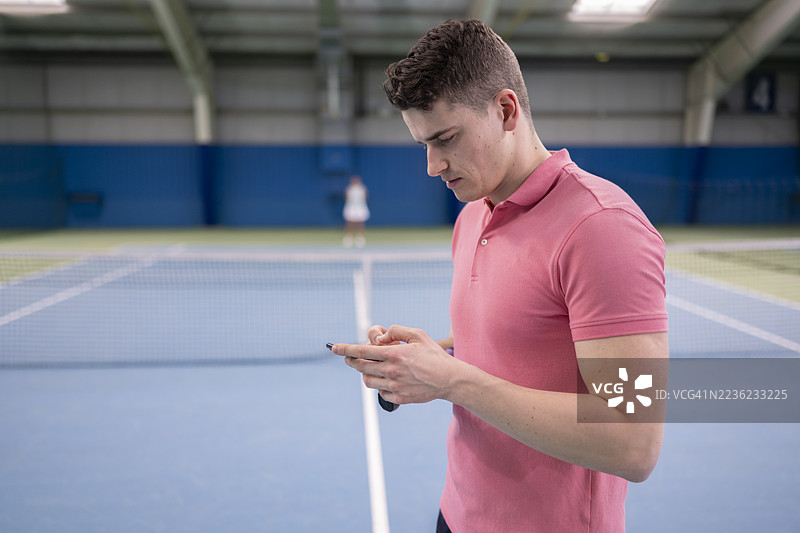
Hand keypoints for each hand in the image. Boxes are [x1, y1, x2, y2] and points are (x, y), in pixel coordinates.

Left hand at [332, 325, 456, 404]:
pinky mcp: (399, 398)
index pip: (362, 350)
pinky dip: (379, 385)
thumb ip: (396, 331)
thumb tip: (380, 337)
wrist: (449, 380)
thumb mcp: (417, 334)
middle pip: (360, 367)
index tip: (334, 348)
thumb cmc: (433, 355)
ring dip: (364, 374)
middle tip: (349, 358)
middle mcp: (391, 370)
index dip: (345, 348)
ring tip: (371, 368)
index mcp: (394, 353)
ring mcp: (394, 386)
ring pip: (368, 381)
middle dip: (351, 361)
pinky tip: (387, 380)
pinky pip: (380, 392)